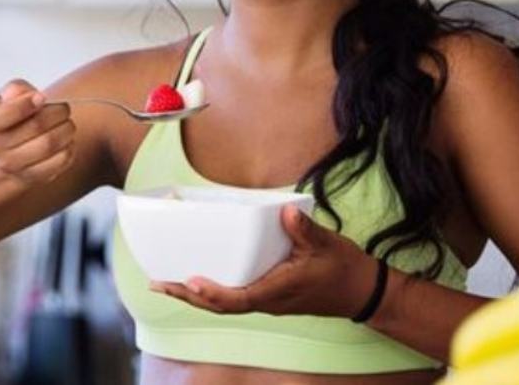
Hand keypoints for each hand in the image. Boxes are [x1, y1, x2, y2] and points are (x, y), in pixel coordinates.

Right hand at [0, 79, 75, 183]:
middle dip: (57, 112)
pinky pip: (59, 161)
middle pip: (35, 127)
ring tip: (67, 123)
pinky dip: (69, 147)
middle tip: (64, 108)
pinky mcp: (30, 177)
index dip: (22, 106)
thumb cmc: (9, 118)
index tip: (42, 97)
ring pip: (49, 144)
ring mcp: (10, 166)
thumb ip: (16, 90)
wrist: (2, 154)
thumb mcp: (5, 99)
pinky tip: (66, 140)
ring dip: (66, 129)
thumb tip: (35, 96)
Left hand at [150, 203, 379, 318]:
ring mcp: (266, 300)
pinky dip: (210, 292)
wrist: (361, 291)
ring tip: (165, 283)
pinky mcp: (267, 295)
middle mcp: (267, 300)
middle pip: (219, 306)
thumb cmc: (342, 269)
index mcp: (277, 290)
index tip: (190, 282)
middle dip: (187, 296)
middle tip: (157, 283)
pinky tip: (196, 280)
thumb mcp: (326, 245)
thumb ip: (303, 230)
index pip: (237, 299)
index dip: (211, 293)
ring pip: (223, 304)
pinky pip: (232, 297)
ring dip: (193, 296)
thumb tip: (285, 213)